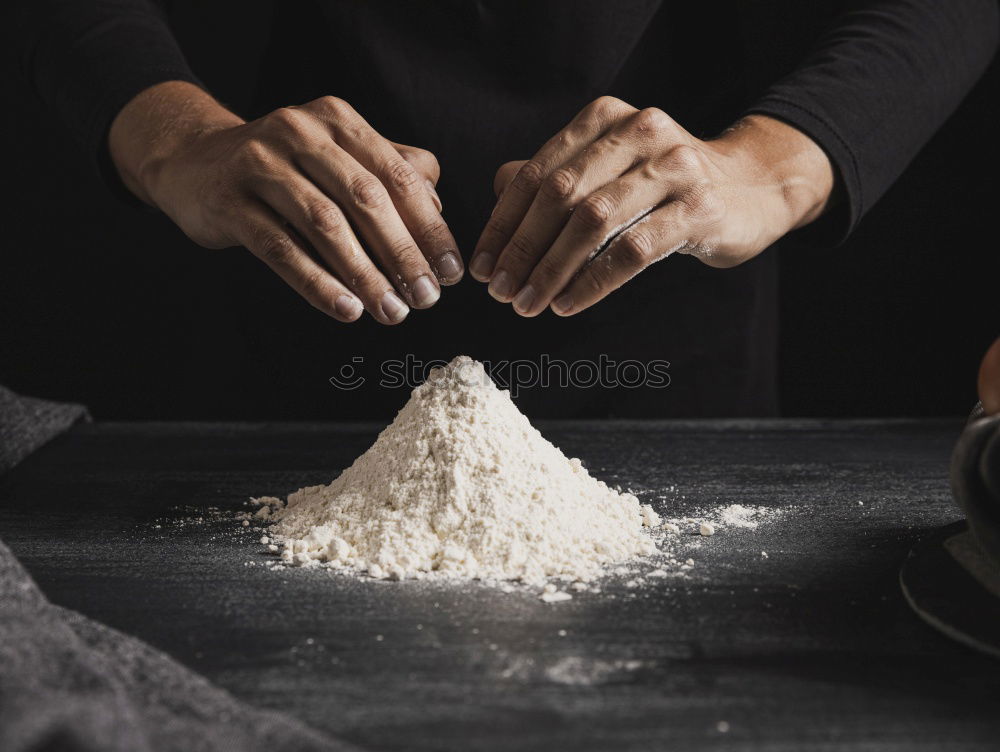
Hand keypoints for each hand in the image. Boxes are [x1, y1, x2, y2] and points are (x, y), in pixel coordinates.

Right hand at [110, 82, 462, 323]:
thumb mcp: (337, 157)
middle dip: (403, 255)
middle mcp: (301, 132)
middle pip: (366, 199)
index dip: (430, 228)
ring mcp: (260, 164)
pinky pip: (280, 248)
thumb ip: (389, 172)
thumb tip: (437, 207)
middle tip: (427, 298)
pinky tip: (346, 310)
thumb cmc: (283, 167)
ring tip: (392, 312)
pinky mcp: (229, 201)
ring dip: (365, 275)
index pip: (398, 177)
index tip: (452, 272)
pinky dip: (317, 282)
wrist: (193, 162)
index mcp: (338, 121)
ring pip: (325, 225)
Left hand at [469, 97, 833, 316]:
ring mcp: (673, 167)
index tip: (483, 266)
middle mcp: (638, 132)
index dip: (504, 224)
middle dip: (523, 250)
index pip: (538, 173)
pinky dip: (594, 281)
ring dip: (552, 269)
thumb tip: (500, 188)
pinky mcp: (699, 208)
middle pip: (561, 195)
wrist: (753, 188)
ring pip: (594, 221)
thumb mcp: (608, 169)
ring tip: (529, 304)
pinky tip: (569, 304)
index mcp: (605, 119)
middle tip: (501, 292)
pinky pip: (634, 249)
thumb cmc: (664, 184)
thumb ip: (556, 174)